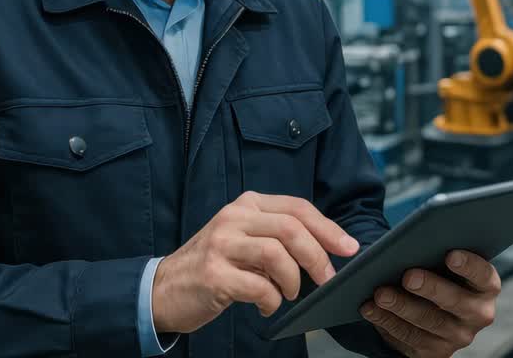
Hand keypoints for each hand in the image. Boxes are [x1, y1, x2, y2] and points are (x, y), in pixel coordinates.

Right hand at [151, 191, 359, 334]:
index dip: (328, 228)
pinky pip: (259, 287)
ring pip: (277, 254)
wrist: (162, 288)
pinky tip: (267, 306)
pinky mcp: (214, 274)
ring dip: (293, 280)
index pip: (297, 208)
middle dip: (318, 256)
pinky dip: (272, 301)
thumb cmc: (213, 265)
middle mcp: (234, 218)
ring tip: (289, 294)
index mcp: (247, 205)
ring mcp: (221, 244)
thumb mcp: (244, 238)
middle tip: (328, 278)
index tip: (349, 247)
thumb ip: (277, 236)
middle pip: (291, 228)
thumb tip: (326, 249)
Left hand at [359, 250, 500, 357]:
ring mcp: (457, 336)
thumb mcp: (446, 263)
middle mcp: (478, 314)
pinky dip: (387, 323)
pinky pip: (409, 339)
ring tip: (380, 294)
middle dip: (430, 288)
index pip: (484, 275)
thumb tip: (414, 241)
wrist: (437, 308)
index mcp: (487, 287)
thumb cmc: (440, 274)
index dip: (469, 266)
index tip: (450, 255)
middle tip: (408, 276)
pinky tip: (371, 309)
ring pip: (428, 322)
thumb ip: (440, 252)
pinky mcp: (435, 352)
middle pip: (455, 302)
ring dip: (401, 307)